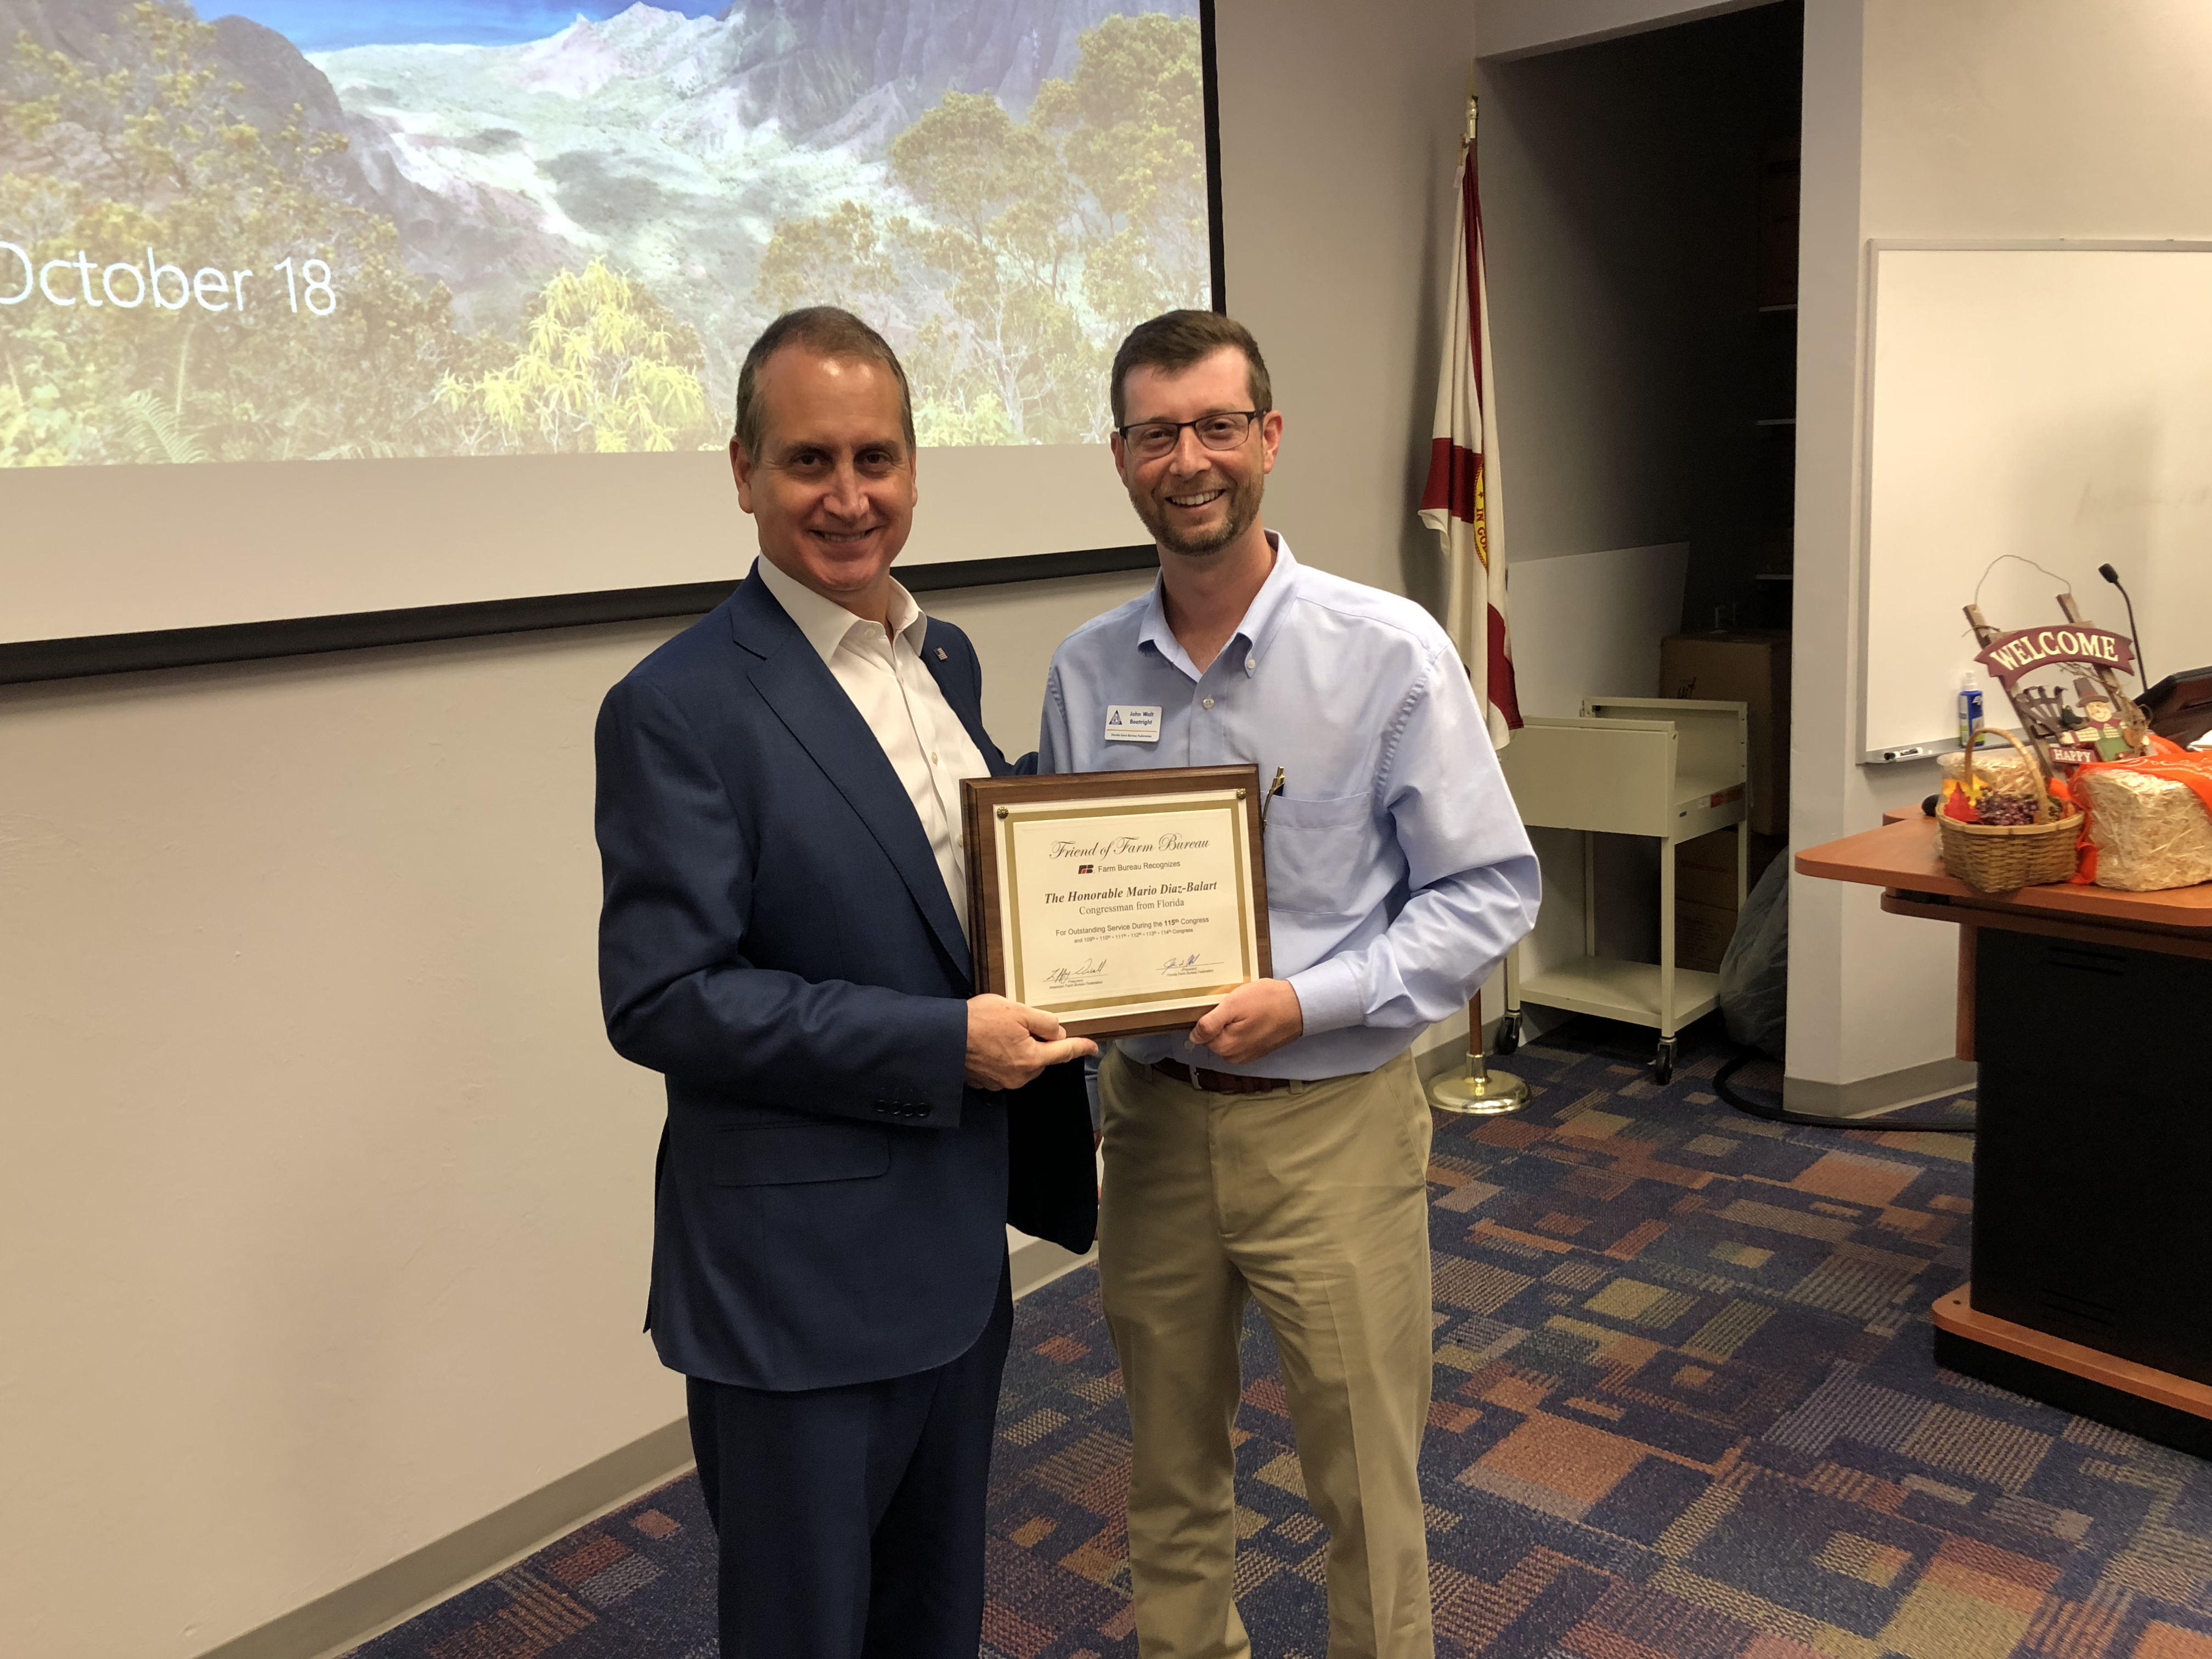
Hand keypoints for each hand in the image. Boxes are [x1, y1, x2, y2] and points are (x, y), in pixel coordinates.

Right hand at [965, 994, 1097, 1089]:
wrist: (942, 1038)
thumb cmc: (980, 1020)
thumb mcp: (1017, 1011)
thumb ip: (1043, 1022)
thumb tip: (1057, 1033)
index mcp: (1031, 1059)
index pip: (1062, 1053)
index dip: (1080, 1047)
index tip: (1093, 1047)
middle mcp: (1019, 1076)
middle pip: (1040, 1058)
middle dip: (1038, 1042)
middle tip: (1021, 1023)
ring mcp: (1000, 1082)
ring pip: (1022, 1064)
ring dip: (1019, 1049)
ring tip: (1000, 1031)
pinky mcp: (985, 1082)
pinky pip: (1003, 1069)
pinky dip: (1002, 1057)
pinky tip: (989, 1043)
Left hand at [1189, 979, 1303, 1065]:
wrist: (1299, 1006)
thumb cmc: (1267, 1001)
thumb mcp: (1233, 1004)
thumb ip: (1210, 1023)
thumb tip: (1193, 1037)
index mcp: (1225, 1047)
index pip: (1201, 1034)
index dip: (1209, 1017)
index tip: (1222, 1005)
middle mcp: (1234, 1057)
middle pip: (1214, 1037)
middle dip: (1221, 1021)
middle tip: (1236, 1005)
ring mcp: (1246, 1055)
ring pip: (1227, 1038)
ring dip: (1232, 1025)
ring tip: (1247, 1010)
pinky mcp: (1257, 1051)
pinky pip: (1240, 1040)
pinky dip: (1243, 1029)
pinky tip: (1253, 1017)